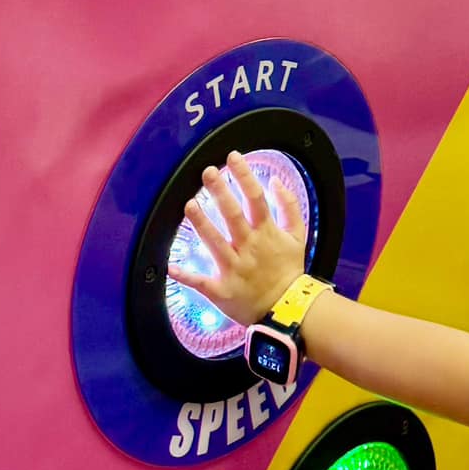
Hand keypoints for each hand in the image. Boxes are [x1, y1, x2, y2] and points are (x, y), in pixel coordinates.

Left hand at [167, 152, 308, 327]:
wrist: (288, 310)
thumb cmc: (289, 272)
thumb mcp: (298, 237)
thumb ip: (289, 207)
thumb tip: (276, 181)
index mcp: (267, 234)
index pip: (256, 199)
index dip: (245, 176)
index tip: (233, 158)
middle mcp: (249, 248)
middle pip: (233, 216)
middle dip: (220, 193)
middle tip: (207, 173)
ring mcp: (235, 269)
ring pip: (215, 243)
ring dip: (202, 224)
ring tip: (189, 205)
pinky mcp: (222, 290)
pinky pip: (201, 282)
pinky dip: (185, 276)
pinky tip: (170, 267)